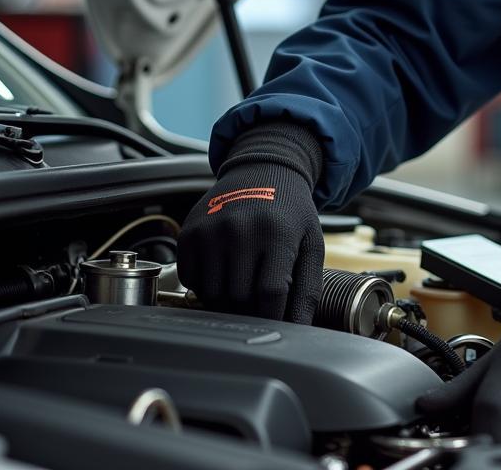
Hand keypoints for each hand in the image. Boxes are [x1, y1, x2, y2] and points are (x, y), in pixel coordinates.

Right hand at [177, 123, 323, 322]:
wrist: (263, 171)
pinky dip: (206, 285)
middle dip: (251, 309)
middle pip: (239, 298)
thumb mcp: (310, 243)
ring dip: (227, 300)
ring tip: (243, 281)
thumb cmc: (291, 212)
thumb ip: (308, 288)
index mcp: (277, 234)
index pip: (270, 294)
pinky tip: (224, 268)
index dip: (273, 316)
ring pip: (212, 294)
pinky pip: (191, 279)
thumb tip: (299, 329)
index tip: (276, 322)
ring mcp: (211, 231)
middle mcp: (241, 230)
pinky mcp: (190, 232)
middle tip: (260, 300)